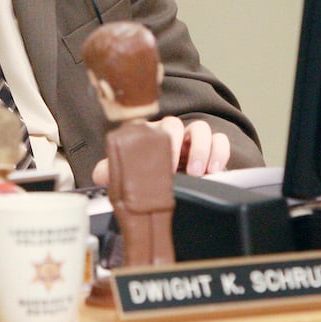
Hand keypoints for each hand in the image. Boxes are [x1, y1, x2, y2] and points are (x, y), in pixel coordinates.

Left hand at [90, 117, 230, 185]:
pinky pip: (221, 142)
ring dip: (204, 149)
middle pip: (178, 125)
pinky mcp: (213, 152)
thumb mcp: (128, 178)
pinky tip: (216, 171)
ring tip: (202, 173)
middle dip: (181, 147)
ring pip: (202, 129)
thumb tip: (99, 173)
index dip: (162, 142)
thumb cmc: (146, 179)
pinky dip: (221, 154)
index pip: (153, 126)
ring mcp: (193, 141)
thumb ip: (111, 172)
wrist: (163, 196)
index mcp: (152, 136)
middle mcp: (173, 134)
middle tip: (186, 171)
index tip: (166, 166)